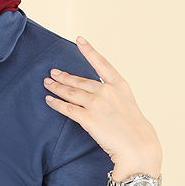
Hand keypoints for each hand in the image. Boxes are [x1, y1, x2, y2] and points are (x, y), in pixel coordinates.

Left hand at [43, 36, 161, 174]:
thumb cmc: (133, 129)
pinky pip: (68, 109)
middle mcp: (107, 91)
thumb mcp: (127, 104)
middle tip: (53, 72)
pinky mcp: (88, 118)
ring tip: (47, 84)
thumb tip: (97, 94)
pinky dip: (56, 103)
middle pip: (80, 80)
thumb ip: (113, 95)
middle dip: (64, 76)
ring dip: (57, 87)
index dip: (89, 51)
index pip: (102, 63)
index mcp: (119, 85)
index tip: (80, 39)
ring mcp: (97, 104)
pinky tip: (50, 100)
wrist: (137, 146)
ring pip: (71, 93)